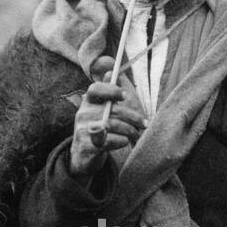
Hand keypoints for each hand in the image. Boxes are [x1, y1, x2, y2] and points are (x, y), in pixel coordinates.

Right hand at [69, 55, 147, 176]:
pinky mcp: (86, 146)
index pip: (95, 89)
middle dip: (132, 116)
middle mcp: (83, 114)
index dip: (110, 90)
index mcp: (88, 102)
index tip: (124, 95)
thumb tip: (110, 69)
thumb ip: (109, 90)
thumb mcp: (102, 109)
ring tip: (136, 133)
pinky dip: (120, 141)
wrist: (83, 157)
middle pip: (111, 110)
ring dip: (129, 130)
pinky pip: (108, 141)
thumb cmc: (99, 129)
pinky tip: (124, 142)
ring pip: (112, 125)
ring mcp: (82, 130)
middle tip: (144, 123)